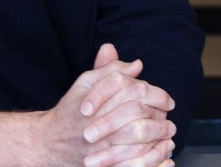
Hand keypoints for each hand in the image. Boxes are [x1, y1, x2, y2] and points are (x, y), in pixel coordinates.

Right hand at [0, 44, 175, 166]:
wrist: (51, 141)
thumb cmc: (71, 110)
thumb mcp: (85, 83)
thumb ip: (110, 71)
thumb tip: (136, 64)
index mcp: (96, 97)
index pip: (131, 89)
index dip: (154, 92)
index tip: (166, 98)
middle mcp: (99, 120)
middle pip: (137, 111)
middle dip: (159, 114)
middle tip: (169, 116)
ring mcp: (102, 144)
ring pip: (138, 137)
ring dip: (159, 135)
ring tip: (168, 134)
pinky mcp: (105, 164)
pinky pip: (134, 163)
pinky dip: (153, 159)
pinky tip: (162, 155)